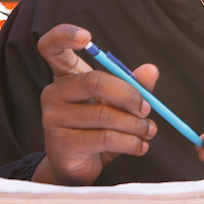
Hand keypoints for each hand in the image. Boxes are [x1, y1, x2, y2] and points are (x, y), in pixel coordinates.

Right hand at [31, 24, 159, 184]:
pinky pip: (103, 137)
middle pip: (94, 81)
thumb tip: (151, 70)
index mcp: (65, 77)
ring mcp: (53, 119)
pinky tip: (140, 146)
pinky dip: (130, 143)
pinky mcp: (61, 144)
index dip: (65, 35)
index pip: (51, 47)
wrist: (76, 168)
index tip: (87, 36)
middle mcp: (53, 93)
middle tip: (147, 108)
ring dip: (134, 124)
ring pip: (103, 114)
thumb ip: (133, 86)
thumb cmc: (96, 130)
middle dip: (129, 94)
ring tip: (148, 131)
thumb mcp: (116, 105)